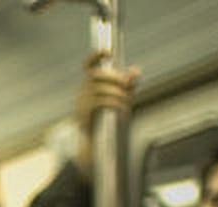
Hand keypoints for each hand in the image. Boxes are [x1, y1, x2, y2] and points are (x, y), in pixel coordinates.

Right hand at [73, 53, 138, 171]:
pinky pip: (102, 102)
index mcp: (90, 85)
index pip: (88, 65)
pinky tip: (124, 111)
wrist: (96, 143)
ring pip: (101, 89)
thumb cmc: (108, 118)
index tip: (108, 52)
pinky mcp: (84, 114)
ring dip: (118, 94)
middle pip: (96, 75)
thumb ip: (127, 84)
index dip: (95, 56)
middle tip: (127, 84)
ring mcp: (81, 103)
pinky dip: (115, 105)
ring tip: (128, 103)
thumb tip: (136, 70)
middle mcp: (82, 91)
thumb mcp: (120, 98)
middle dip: (114, 77)